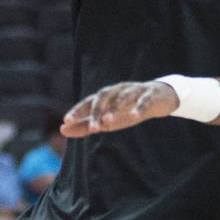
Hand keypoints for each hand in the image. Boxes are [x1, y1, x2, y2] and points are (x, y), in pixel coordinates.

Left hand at [60, 80, 178, 137]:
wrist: (157, 98)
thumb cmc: (127, 110)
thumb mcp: (106, 119)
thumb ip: (84, 125)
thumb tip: (62, 129)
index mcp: (105, 96)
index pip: (88, 102)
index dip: (77, 111)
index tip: (66, 122)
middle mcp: (117, 90)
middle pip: (104, 97)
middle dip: (97, 112)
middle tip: (93, 129)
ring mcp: (133, 90)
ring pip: (122, 97)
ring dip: (115, 108)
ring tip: (108, 122)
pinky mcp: (149, 94)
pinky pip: (143, 100)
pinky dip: (138, 107)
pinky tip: (134, 116)